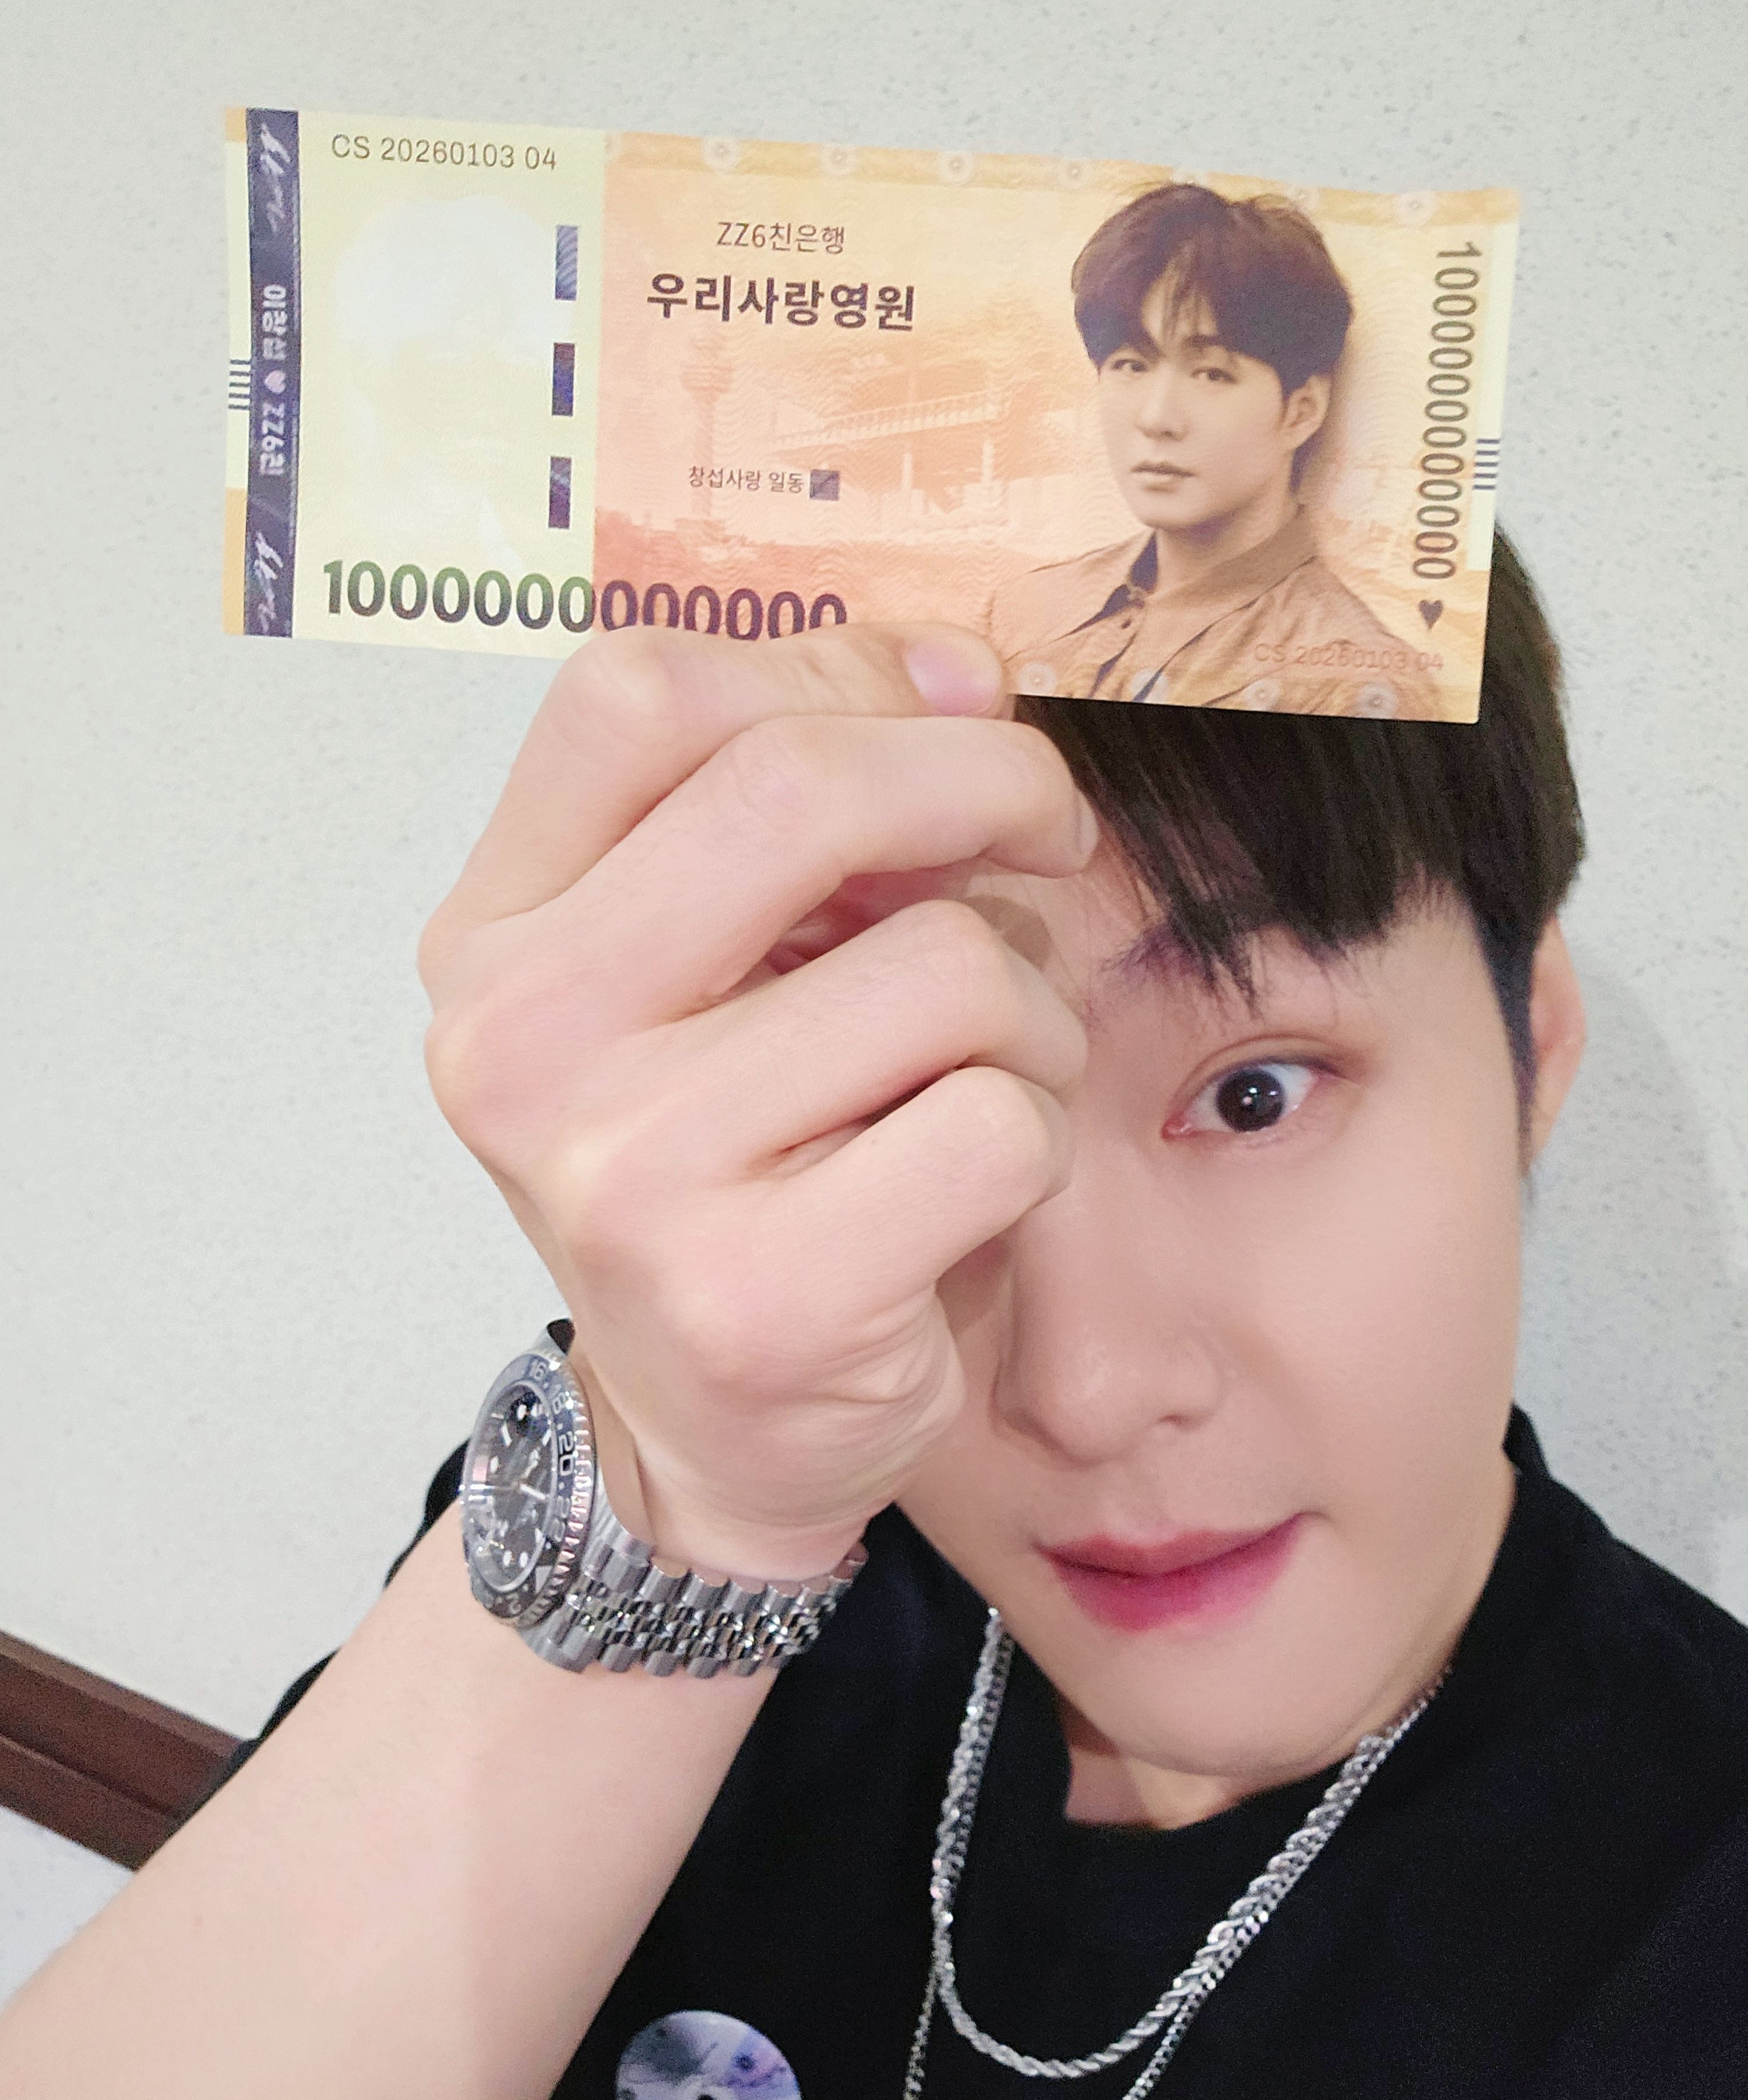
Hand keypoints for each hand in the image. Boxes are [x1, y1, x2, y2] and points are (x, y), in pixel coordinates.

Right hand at [418, 623, 1093, 1582]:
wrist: (710, 1436)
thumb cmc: (739, 1168)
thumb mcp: (706, 973)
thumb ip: (789, 816)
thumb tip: (961, 675)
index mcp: (493, 938)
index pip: (637, 693)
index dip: (833, 664)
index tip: (953, 706)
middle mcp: (524, 1047)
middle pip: (794, 786)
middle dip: (983, 778)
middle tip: (1049, 831)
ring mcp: (630, 1179)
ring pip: (943, 967)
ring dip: (1026, 1005)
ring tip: (982, 1072)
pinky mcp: (760, 1300)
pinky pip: (996, 1123)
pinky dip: (1037, 1133)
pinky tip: (978, 1183)